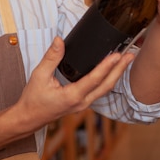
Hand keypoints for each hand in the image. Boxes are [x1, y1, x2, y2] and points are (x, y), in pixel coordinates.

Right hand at [12, 37, 133, 133]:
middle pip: (107, 85)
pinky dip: (108, 79)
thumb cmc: (33, 99)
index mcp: (72, 96)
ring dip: (116, 74)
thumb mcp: (39, 75)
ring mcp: (83, 104)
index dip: (107, 66)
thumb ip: (51, 57)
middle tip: (131, 55)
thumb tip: (59, 40)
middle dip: (120, 70)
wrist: (29, 118)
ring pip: (105, 89)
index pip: (94, 79)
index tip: (117, 55)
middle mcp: (81, 102)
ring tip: (126, 60)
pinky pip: (99, 91)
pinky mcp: (82, 102)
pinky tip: (112, 71)